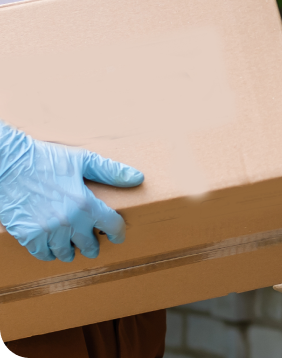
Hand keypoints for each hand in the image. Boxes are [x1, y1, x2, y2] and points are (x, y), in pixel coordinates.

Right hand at [0, 122, 143, 261]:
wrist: (9, 164)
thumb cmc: (47, 159)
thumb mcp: (83, 160)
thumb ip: (111, 171)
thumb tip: (137, 178)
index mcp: (85, 202)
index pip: (111, 225)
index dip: (118, 233)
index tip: (118, 236)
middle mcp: (68, 220)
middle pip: (88, 245)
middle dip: (93, 245)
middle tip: (93, 245)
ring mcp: (47, 230)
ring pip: (65, 253)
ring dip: (71, 251)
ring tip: (73, 248)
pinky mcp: (27, 235)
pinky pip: (43, 254)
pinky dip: (49, 253)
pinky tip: (52, 247)